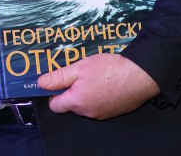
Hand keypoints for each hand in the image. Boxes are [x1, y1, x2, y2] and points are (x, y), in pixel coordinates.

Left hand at [37, 53, 158, 119]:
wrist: (140, 75)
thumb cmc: (109, 69)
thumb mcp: (80, 67)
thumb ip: (59, 77)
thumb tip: (41, 83)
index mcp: (77, 101)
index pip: (55, 106)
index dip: (53, 93)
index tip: (58, 82)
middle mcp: (88, 112)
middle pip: (70, 105)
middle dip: (70, 91)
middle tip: (78, 74)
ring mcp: (101, 114)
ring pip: (84, 106)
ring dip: (84, 93)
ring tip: (92, 76)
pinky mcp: (113, 112)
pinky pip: (98, 106)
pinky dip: (97, 96)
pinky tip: (104, 83)